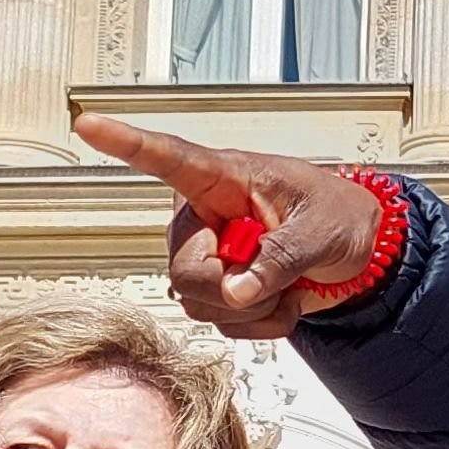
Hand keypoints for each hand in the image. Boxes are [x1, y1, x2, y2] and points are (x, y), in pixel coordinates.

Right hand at [79, 116, 395, 338]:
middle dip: (234, 289)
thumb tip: (237, 291)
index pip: (169, 158)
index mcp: (225, 179)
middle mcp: (204, 217)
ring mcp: (206, 256)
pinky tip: (281, 299)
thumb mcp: (322, 230)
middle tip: (278, 277)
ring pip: (199, 303)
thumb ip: (281, 257)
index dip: (126, 144)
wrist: (359, 252)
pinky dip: (260, 324)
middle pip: (185, 270)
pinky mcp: (216, 288)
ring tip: (286, 283)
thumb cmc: (340, 218)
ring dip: (255, 308)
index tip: (89, 124)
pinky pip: (220, 323)